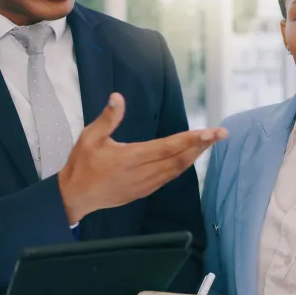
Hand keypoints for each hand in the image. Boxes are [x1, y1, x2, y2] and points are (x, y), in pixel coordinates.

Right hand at [58, 93, 226, 222]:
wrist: (75, 197)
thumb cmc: (81, 165)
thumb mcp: (89, 137)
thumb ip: (108, 118)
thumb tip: (118, 97)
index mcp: (130, 158)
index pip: (168, 147)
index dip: (191, 139)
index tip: (211, 132)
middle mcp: (142, 174)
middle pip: (179, 159)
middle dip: (201, 146)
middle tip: (220, 134)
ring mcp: (144, 185)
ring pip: (176, 170)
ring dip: (194, 155)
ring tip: (209, 142)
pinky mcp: (144, 191)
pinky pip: (168, 177)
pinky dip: (182, 165)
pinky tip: (189, 157)